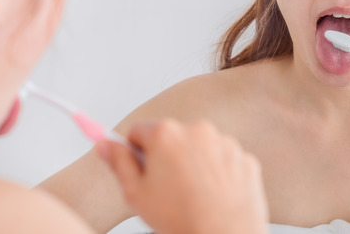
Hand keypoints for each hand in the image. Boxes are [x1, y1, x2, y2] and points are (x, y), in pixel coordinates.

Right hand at [97, 119, 268, 233]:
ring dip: (193, 164)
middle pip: (171, 138)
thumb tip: (105, 146)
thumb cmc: (181, 219)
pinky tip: (213, 196)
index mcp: (166, 134)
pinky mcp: (244, 157)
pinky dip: (218, 174)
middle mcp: (197, 130)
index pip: (138, 131)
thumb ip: (119, 164)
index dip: (135, 152)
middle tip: (166, 189)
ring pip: (199, 148)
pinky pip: (223, 160)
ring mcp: (224, 142)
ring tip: (192, 196)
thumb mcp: (135, 194)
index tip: (140, 169)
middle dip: (166, 158)